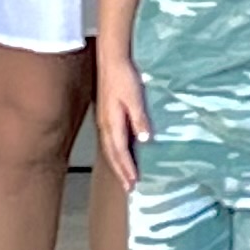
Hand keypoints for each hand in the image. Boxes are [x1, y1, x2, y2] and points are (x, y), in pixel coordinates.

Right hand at [94, 60, 151, 185]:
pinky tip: (122, 154)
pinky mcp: (107, 116)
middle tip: (129, 188)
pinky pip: (111, 141)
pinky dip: (116, 153)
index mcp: (112, 123)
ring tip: (125, 177)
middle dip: (121, 172)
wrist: (111, 61)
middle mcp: (106, 126)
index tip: (134, 183)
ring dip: (118, 165)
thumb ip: (139, 119)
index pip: (120, 152)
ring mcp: (105, 121)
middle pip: (112, 155)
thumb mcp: (135, 97)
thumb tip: (144, 140)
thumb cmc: (124, 78)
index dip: (127, 168)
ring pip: (110, 149)